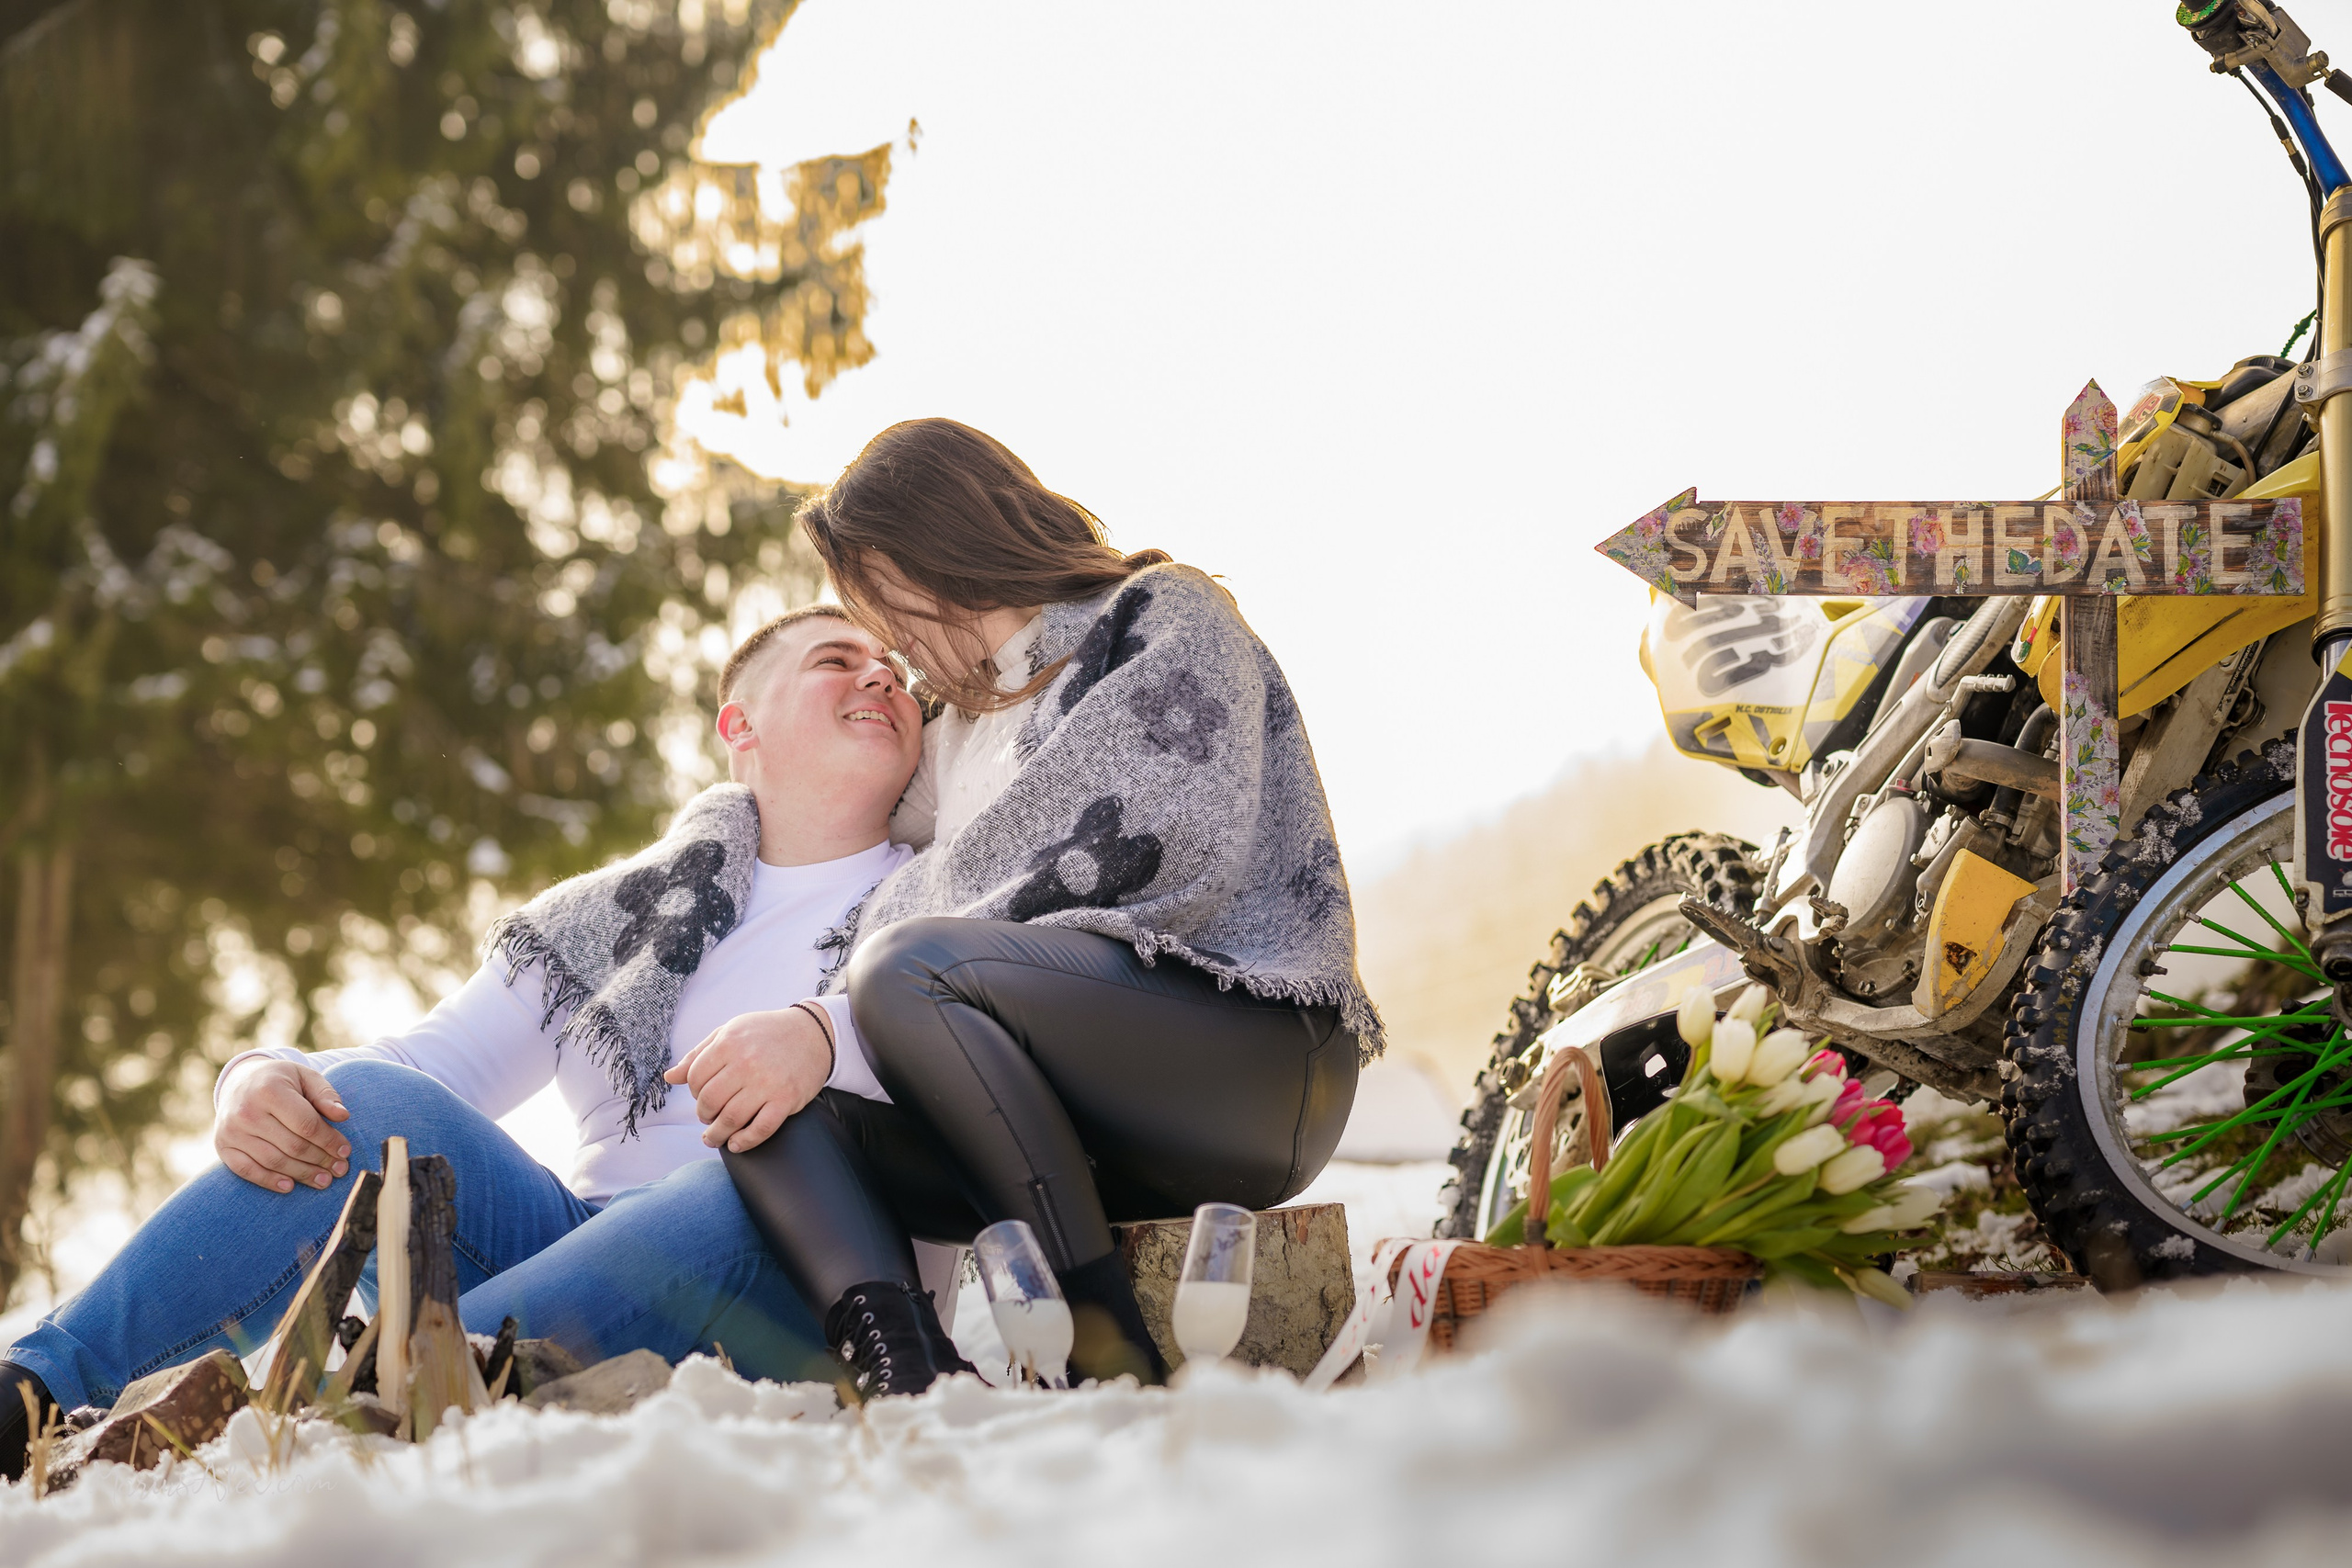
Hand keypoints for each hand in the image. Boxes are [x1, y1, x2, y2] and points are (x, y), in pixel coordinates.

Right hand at [215, 1059, 352, 1192]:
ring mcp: (231, 1131)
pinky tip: (289, 1186)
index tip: (346, 1151)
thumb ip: (325, 1095)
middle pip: (292, 1146)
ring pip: (273, 1161)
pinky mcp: (222, 1146)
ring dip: (301, 1174)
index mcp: (269, 1090)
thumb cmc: (280, 1080)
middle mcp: (246, 1112)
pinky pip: (246, 1170)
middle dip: (320, 1160)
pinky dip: (268, 1180)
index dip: (329, 1141)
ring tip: (324, 1180)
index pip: (306, 1124)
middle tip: (339, 1170)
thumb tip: (343, 1116)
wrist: (239, 1082)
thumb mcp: (305, 1077)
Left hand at [664, 1007, 832, 1152]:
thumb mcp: (729, 1032)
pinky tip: (735, 1145)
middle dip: (704, 1116)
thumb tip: (670, 1077)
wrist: (813, 1033)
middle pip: (710, 1102)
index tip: (703, 1097)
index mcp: (729, 1043)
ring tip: (714, 1138)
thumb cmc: (766, 1033)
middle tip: (708, 1119)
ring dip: (717, 1135)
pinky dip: (744, 1142)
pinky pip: (760, 1129)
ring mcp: (767, 1083)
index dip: (694, 1093)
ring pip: (731, 1119)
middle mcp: (746, 1063)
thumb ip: (698, 1054)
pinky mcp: (786, 1099)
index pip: (695, 1079)